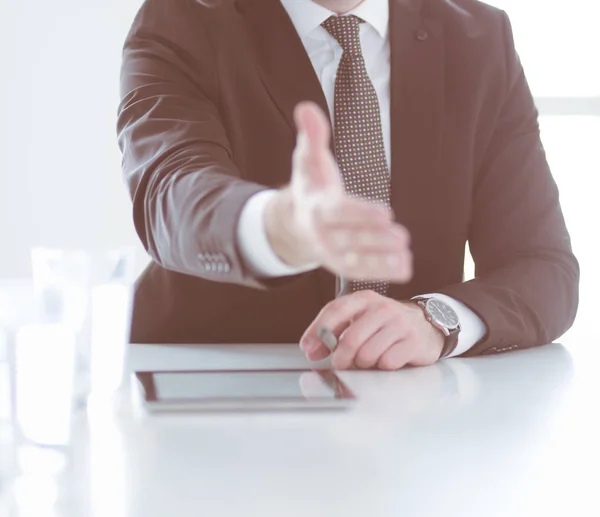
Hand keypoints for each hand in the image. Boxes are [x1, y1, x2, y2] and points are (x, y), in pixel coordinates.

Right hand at [264, 101, 411, 281]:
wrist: (294, 223)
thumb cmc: (310, 187)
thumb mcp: (308, 159)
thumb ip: (312, 136)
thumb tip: (306, 107)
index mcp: (316, 206)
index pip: (338, 212)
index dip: (360, 214)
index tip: (385, 213)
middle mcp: (322, 233)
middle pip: (349, 238)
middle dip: (374, 239)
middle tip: (402, 237)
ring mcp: (332, 253)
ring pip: (355, 260)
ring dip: (380, 261)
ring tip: (406, 259)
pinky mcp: (342, 264)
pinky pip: (361, 271)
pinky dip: (381, 271)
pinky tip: (405, 267)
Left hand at [299, 290, 444, 370]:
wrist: (425, 326)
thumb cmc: (385, 325)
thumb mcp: (360, 319)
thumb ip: (334, 331)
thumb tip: (311, 349)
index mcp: (364, 299)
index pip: (335, 310)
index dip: (318, 331)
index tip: (308, 349)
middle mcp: (382, 308)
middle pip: (350, 339)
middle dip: (341, 358)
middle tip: (342, 363)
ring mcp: (400, 323)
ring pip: (367, 354)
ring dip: (364, 364)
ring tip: (370, 358)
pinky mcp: (413, 341)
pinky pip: (387, 362)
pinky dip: (383, 366)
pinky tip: (388, 358)